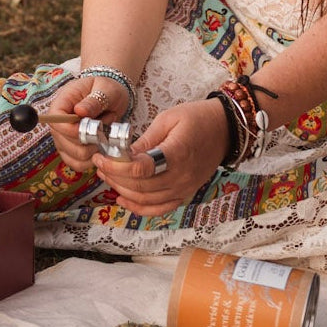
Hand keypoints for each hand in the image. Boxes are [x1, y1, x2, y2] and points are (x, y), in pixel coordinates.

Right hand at [46, 72, 131, 174]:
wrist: (111, 96)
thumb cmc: (107, 89)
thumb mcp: (105, 89)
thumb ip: (94, 101)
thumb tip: (80, 111)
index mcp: (62, 104)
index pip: (56, 122)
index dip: (72, 130)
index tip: (92, 129)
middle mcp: (58, 124)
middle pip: (64, 142)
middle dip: (89, 139)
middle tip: (105, 125)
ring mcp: (63, 139)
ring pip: (74, 156)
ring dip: (94, 148)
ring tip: (104, 132)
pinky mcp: (72, 151)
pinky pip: (78, 164)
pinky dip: (93, 159)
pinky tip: (102, 146)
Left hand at [93, 98, 228, 215]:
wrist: (226, 129)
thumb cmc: (197, 118)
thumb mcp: (168, 119)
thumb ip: (145, 140)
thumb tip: (122, 154)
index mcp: (177, 153)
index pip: (141, 169)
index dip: (116, 166)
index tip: (101, 157)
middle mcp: (182, 176)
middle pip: (140, 186)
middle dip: (115, 177)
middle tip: (100, 164)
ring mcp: (185, 188)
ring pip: (146, 200)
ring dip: (122, 190)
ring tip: (108, 176)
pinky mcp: (185, 193)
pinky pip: (160, 208)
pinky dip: (140, 208)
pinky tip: (124, 199)